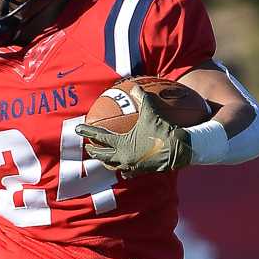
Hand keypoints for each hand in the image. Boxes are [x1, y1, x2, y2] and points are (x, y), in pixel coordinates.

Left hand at [75, 86, 190, 174]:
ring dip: (107, 162)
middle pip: (103, 157)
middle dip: (94, 152)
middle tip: (88, 149)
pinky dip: (124, 169)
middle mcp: (124, 158)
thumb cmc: (162, 130)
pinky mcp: (142, 171)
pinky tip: (124, 168)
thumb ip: (142, 98)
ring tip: (104, 158)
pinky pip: (128, 171)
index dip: (88, 132)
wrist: (179, 149)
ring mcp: (132, 166)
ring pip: (114, 166)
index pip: (100, 138)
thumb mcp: (151, 112)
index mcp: (122, 145)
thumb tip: (135, 87)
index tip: (78, 129)